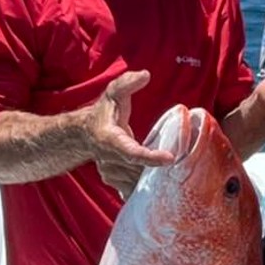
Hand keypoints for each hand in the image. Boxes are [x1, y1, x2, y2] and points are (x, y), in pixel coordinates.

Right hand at [88, 70, 175, 197]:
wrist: (85, 134)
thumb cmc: (104, 112)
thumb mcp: (114, 93)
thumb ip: (127, 82)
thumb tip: (145, 74)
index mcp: (110, 140)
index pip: (131, 151)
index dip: (150, 157)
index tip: (170, 159)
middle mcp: (108, 159)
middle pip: (138, 170)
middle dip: (157, 170)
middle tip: (178, 165)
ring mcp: (109, 173)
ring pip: (136, 182)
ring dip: (153, 180)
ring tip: (169, 172)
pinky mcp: (113, 181)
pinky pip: (131, 190)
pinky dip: (145, 189)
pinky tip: (156, 185)